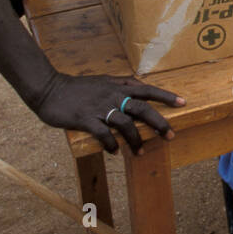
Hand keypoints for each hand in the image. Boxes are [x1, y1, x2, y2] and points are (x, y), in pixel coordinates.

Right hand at [30, 73, 185, 154]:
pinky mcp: (84, 119)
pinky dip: (111, 143)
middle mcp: (112, 95)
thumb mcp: (103, 81)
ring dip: (135, 139)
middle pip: (142, 108)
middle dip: (158, 122)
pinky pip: (103, 133)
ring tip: (141, 152)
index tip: (183, 102)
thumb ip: (120, 85)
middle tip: (170, 135)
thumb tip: (137, 88)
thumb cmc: (78, 87)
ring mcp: (99, 107)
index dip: (165, 96)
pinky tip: (114, 151)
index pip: (147, 89)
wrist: (49, 88)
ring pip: (125, 123)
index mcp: (118, 86)